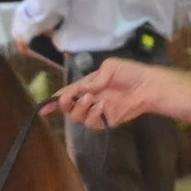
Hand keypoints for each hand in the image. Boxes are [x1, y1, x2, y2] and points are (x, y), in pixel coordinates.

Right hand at [48, 58, 166, 129]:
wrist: (147, 87)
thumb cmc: (130, 73)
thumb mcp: (110, 67)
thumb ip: (94, 79)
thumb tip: (82, 89)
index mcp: (88, 85)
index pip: (67, 93)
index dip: (54, 100)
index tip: (43, 107)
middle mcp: (90, 99)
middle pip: (68, 108)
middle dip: (64, 104)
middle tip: (70, 98)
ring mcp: (97, 111)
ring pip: (78, 117)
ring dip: (80, 108)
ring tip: (92, 100)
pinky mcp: (106, 121)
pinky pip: (92, 123)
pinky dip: (93, 116)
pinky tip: (101, 107)